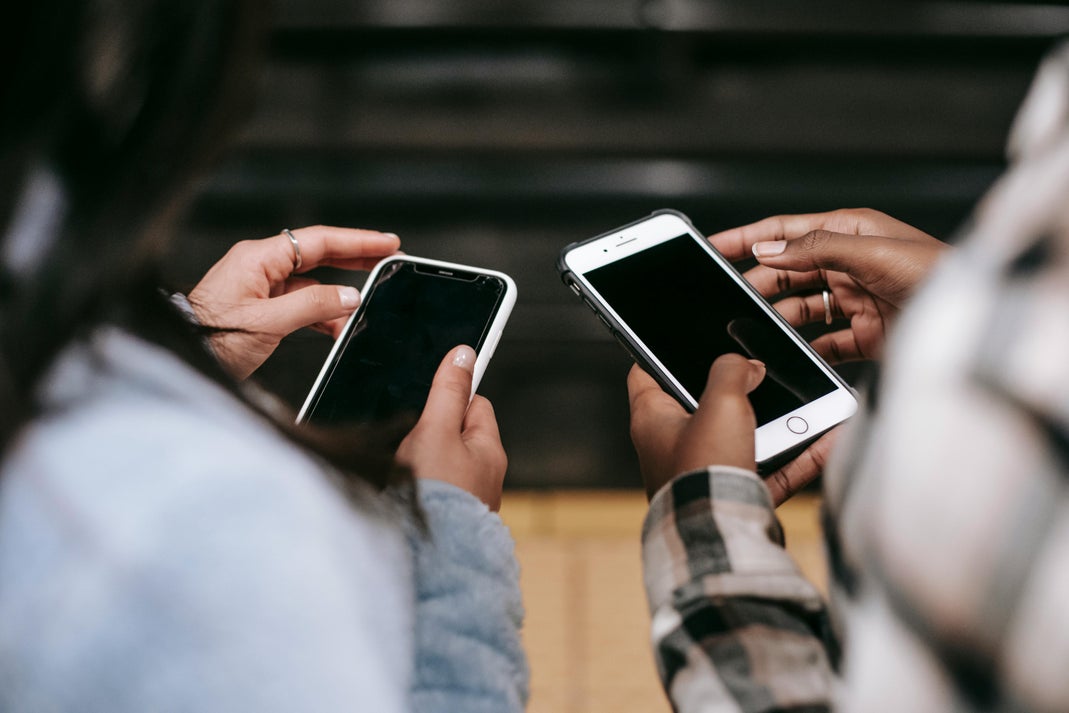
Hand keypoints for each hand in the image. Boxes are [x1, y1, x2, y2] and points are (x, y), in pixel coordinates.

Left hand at [188, 226, 400, 378]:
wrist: (182, 357)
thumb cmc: (209, 338)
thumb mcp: (267, 323)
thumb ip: (313, 306)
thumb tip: (349, 296)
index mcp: (259, 258)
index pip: (318, 241)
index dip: (357, 241)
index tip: (387, 243)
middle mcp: (260, 266)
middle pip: (318, 254)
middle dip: (355, 259)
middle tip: (388, 260)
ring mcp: (259, 285)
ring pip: (311, 282)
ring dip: (338, 294)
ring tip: (367, 304)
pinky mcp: (260, 306)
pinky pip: (299, 302)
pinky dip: (321, 312)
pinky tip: (338, 326)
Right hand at [396, 346, 507, 510]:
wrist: (426, 558)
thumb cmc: (435, 494)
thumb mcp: (436, 430)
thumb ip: (447, 391)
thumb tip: (464, 354)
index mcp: (489, 451)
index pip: (475, 404)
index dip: (449, 397)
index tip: (429, 399)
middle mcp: (484, 476)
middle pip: (455, 434)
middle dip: (430, 431)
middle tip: (410, 440)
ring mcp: (466, 500)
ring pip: (441, 463)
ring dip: (421, 460)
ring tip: (405, 469)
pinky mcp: (447, 519)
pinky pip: (432, 489)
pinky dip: (417, 486)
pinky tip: (403, 493)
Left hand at [629, 357, 836, 503]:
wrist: (722, 536)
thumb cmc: (704, 471)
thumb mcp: (720, 402)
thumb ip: (731, 371)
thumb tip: (746, 366)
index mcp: (651, 420)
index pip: (645, 374)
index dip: (658, 352)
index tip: (677, 339)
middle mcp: (672, 447)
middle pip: (700, 404)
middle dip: (732, 388)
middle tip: (757, 369)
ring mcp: (704, 472)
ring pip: (743, 437)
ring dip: (774, 421)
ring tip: (804, 401)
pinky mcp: (734, 495)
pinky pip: (772, 469)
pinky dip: (798, 456)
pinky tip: (828, 438)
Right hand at [708, 208, 947, 362]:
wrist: (972, 322)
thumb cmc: (938, 274)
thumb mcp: (871, 252)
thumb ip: (816, 248)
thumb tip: (769, 250)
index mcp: (849, 232)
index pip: (786, 231)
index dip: (748, 237)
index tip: (714, 246)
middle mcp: (848, 263)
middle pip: (788, 272)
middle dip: (759, 283)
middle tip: (732, 299)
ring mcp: (855, 299)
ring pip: (801, 307)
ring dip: (779, 317)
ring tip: (757, 328)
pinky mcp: (864, 333)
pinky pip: (823, 341)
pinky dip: (805, 348)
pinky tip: (792, 354)